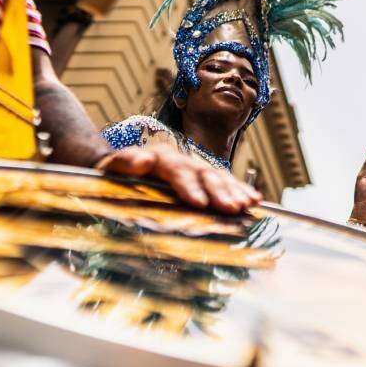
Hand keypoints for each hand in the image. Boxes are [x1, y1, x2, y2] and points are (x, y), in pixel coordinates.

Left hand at [95, 147, 260, 213]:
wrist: (119, 169)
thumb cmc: (111, 175)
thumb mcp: (109, 168)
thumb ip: (123, 163)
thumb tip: (141, 161)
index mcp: (159, 157)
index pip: (176, 171)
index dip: (189, 187)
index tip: (200, 203)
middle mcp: (181, 160)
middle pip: (203, 173)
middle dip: (219, 192)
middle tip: (232, 209)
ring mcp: (195, 168)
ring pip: (218, 177)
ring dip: (234, 192)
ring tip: (247, 206)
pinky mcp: (203, 178)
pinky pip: (225, 183)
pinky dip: (240, 190)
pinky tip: (255, 201)